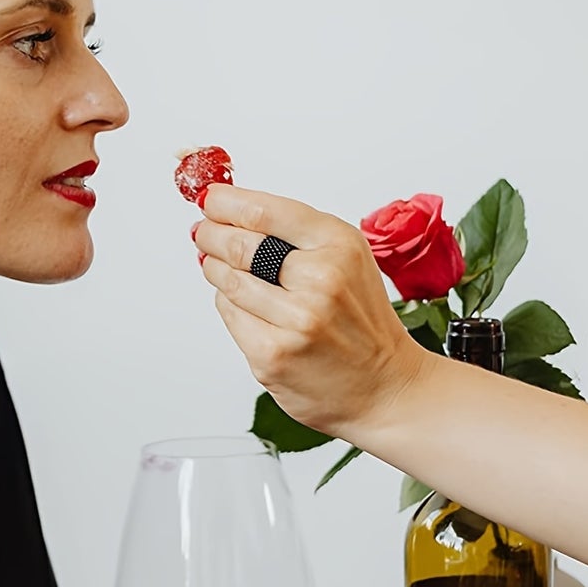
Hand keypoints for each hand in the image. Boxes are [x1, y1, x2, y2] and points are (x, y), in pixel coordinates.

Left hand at [193, 183, 421, 442]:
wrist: (384, 387)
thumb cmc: (361, 322)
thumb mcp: (347, 260)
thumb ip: (297, 236)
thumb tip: (234, 214)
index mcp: (338, 245)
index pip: (263, 211)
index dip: (226, 202)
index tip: (209, 199)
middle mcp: (319, 279)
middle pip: (239, 244)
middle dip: (212, 234)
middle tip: (203, 231)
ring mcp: (295, 320)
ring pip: (229, 280)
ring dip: (215, 269)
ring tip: (217, 264)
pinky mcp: (272, 355)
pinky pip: (231, 316)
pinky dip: (229, 305)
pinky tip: (242, 303)